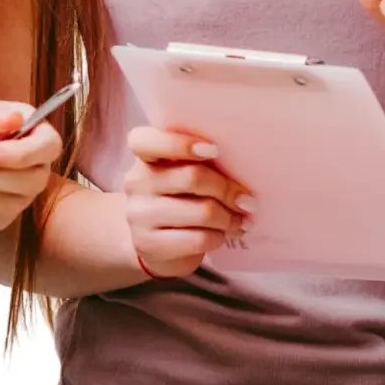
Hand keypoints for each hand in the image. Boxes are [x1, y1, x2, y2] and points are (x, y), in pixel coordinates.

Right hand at [122, 126, 251, 279]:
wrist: (152, 243)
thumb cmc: (175, 200)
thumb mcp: (178, 174)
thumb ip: (198, 163)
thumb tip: (241, 169)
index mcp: (144, 156)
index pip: (147, 141)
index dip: (181, 143)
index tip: (214, 150)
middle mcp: (137, 182)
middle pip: (192, 177)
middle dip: (227, 190)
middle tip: (248, 200)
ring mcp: (140, 215)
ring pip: (202, 212)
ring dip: (229, 218)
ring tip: (241, 221)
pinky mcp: (150, 244)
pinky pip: (199, 239)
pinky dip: (219, 237)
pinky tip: (223, 235)